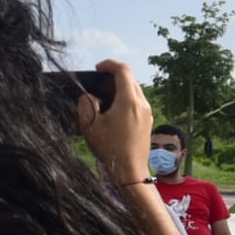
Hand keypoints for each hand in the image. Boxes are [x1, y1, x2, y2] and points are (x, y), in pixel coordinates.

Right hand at [79, 60, 151, 185]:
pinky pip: (138, 102)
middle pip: (130, 78)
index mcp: (129, 100)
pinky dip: (126, 98)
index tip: (97, 68)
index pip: (123, 70)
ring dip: (120, 87)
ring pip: (135, 90)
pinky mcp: (148, 122)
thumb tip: (90, 96)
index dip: (108, 64)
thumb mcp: (89, 124)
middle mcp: (142, 104)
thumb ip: (87, 103)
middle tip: (98, 81)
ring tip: (104, 96)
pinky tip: (114, 109)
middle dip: (114, 75)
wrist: (130, 171)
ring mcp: (148, 113)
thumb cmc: (110, 148)